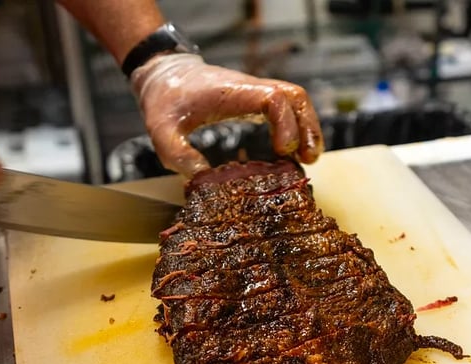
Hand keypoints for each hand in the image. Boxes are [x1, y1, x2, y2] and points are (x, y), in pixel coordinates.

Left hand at [131, 53, 323, 176]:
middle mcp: (249, 88)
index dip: (286, 123)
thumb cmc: (164, 101)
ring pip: (294, 99)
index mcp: (231, 93)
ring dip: (306, 127)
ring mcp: (253, 92)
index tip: (284, 151)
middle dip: (308, 127)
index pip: (273, 98)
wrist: (163, 75)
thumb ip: (178, 155)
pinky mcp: (253, 99)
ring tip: (309, 158)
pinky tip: (293, 152)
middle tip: (309, 160)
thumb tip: (202, 180)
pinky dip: (295, 126)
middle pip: (294, 96)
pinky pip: (285, 106)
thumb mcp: (161, 131)